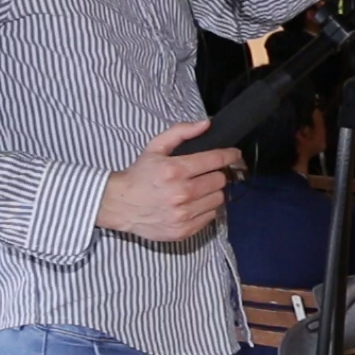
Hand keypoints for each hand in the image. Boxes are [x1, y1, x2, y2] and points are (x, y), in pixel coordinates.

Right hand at [96, 121, 241, 241]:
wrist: (120, 205)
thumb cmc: (140, 175)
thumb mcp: (155, 148)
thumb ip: (180, 132)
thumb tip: (206, 124)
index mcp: (175, 170)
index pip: (215, 160)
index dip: (229, 155)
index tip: (234, 154)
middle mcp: (181, 193)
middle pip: (220, 180)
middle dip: (216, 174)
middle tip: (206, 174)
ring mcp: (183, 214)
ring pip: (218, 199)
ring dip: (212, 192)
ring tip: (199, 190)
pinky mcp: (184, 230)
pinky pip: (210, 217)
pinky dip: (206, 209)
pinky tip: (193, 204)